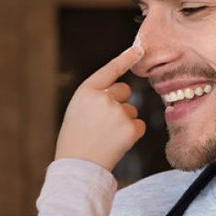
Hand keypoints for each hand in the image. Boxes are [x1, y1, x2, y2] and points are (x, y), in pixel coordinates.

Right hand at [55, 45, 145, 170]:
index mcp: (86, 91)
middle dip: (120, 103)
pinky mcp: (130, 128)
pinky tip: (117, 143)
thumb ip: (95, 97)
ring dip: (124, 122)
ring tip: (106, 137)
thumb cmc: (75, 140)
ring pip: (132, 110)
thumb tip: (120, 92)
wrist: (78, 166)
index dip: (125, 58)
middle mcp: (103, 98)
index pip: (109, 70)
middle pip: (124, 91)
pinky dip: (132, 134)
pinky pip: (139, 125)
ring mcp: (118, 112)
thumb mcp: (77, 110)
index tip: (139, 48)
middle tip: (103, 123)